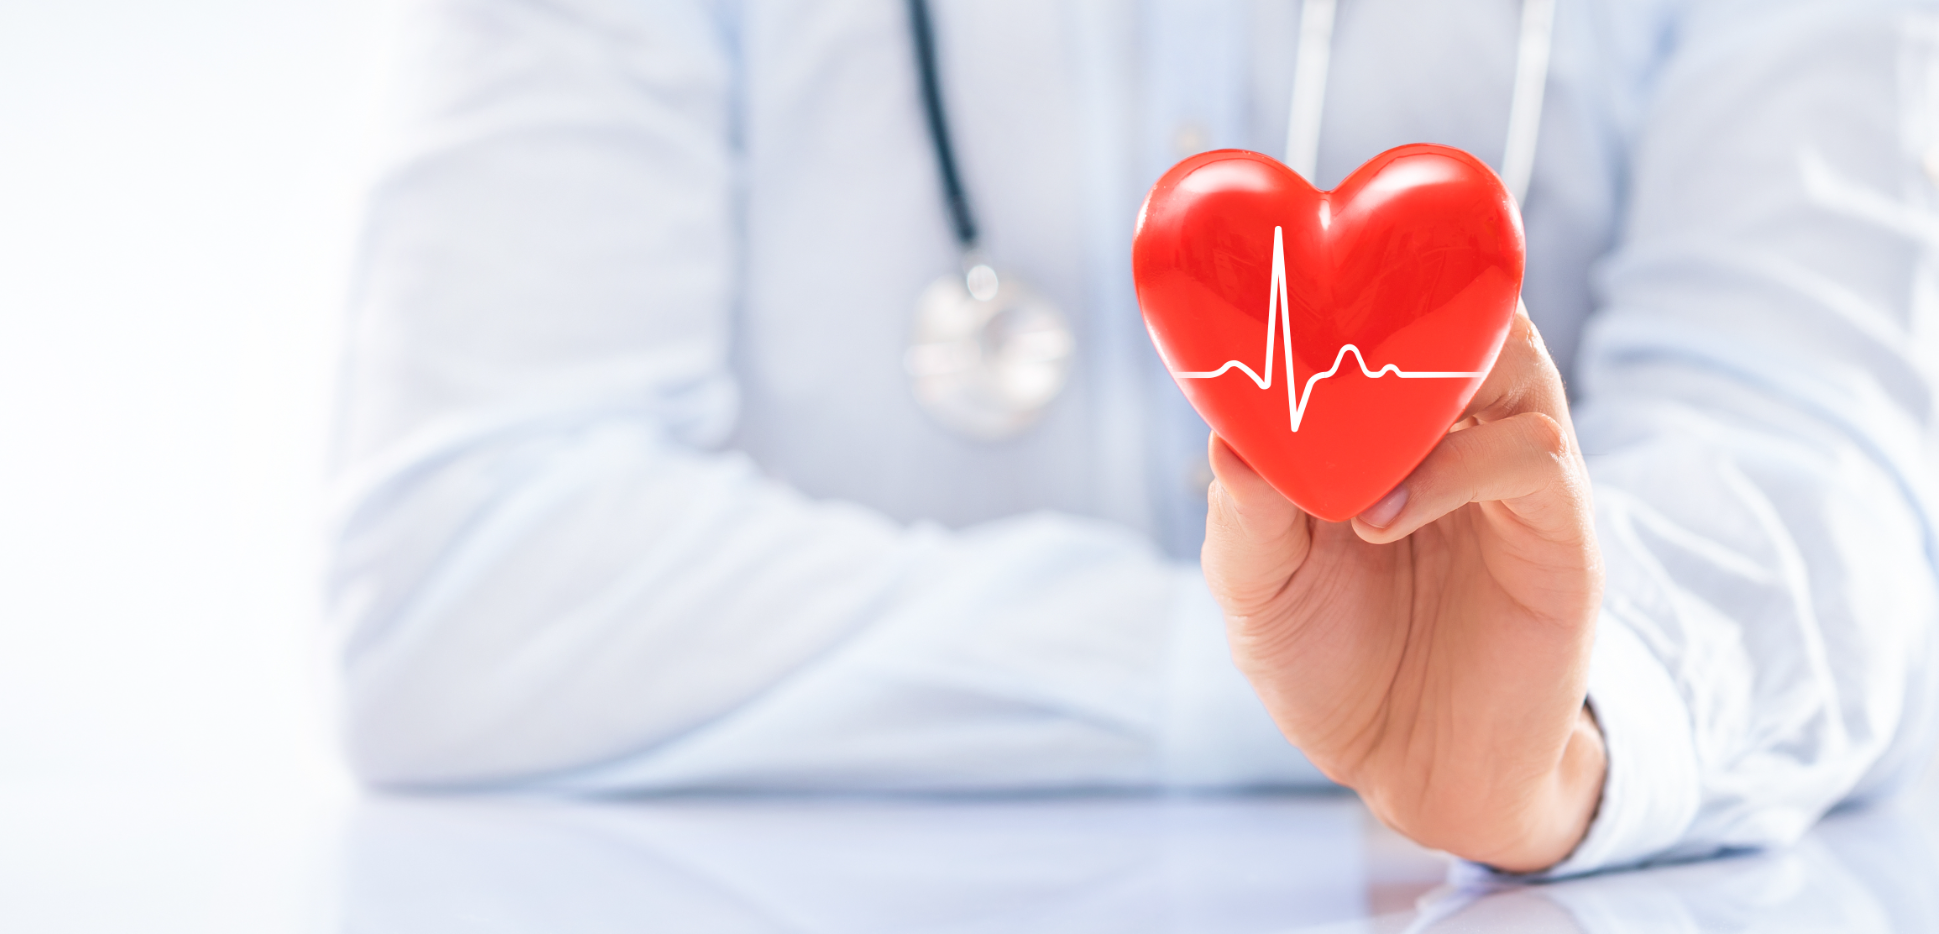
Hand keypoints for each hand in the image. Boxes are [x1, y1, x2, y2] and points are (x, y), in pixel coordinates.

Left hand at [1203, 310, 1604, 871]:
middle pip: (1459, 305)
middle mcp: (1454, 426)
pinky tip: (1381, 517)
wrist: (1418, 774)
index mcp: (1381, 422)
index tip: (1271, 282)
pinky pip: (1530, 454)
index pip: (1384, 312)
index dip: (1343, 280)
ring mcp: (1512, 468)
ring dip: (1423, 379)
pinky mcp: (1560, 527)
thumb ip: (1245, 517)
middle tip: (1319, 335)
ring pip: (1507, 355)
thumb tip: (1226, 437)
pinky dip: (1453, 468)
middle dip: (1394, 300)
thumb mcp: (1260, 593)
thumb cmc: (1335, 668)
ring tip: (1347, 449)